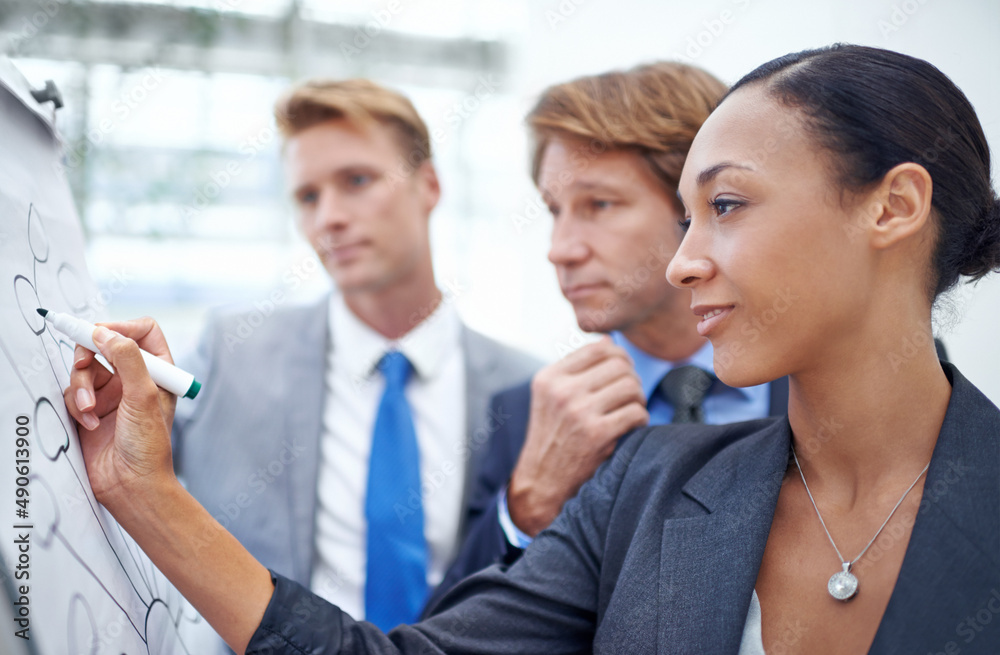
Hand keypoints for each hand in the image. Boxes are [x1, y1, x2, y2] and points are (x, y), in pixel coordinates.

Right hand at [63, 318, 177, 508]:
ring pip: (84, 369)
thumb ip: (126, 359)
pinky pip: (73, 393)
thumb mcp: (143, 396)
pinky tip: (90, 424)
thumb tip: (105, 332)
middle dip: (88, 353)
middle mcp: (134, 379)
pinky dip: (77, 405)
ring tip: (90, 410)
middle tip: (81, 363)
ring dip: (81, 387)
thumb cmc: (148, 446)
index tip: (102, 334)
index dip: (122, 327)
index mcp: (158, 371)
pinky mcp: (90, 409)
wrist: (130, 485)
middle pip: (104, 344)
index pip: (143, 331)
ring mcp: (112, 394)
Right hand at [507, 337, 647, 535]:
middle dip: (631, 378)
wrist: (543, 482)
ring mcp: (579, 412)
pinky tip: (630, 427)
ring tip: (629, 410)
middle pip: (619, 365)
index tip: (622, 371)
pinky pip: (637, 412)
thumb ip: (576, 369)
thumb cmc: (553, 437)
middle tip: (628, 395)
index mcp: (549, 378)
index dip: (619, 356)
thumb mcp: (551, 397)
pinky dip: (640, 419)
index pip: (599, 348)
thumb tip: (610, 342)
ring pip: (631, 386)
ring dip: (638, 399)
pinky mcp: (597, 434)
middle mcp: (562, 391)